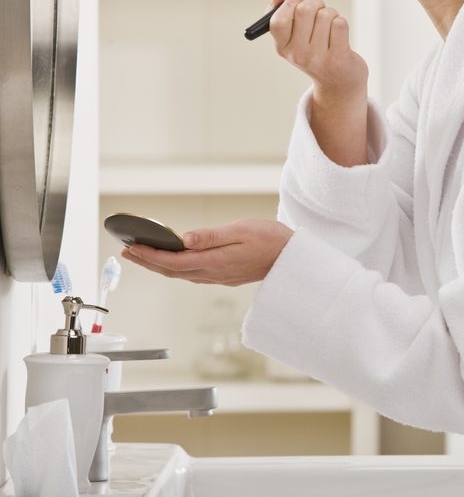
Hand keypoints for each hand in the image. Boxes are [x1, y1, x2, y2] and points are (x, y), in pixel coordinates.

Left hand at [120, 219, 293, 285]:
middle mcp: (213, 273)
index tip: (130, 247)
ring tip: (142, 256)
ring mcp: (218, 276)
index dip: (149, 256)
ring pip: (181, 274)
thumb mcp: (242, 231)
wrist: (292, 260)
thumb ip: (212, 236)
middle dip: (147, 262)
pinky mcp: (225, 275)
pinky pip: (193, 274)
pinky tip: (174, 261)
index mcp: (215, 262)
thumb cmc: (271, 241)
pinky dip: (176, 267)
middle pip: (171, 271)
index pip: (173, 262)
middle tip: (125, 252)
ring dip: (159, 266)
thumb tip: (184, 239)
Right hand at [267, 0, 368, 103]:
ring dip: (332, 14)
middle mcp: (298, 54)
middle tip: (320, 8)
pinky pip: (340, 23)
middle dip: (315, 2)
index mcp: (283, 48)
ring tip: (331, 26)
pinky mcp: (338, 57)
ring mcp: (318, 57)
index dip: (291, 2)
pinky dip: (342, 22)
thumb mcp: (294, 41)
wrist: (338, 83)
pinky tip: (340, 33)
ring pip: (325, 15)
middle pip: (304, 10)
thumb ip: (283, 18)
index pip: (278, 20)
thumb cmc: (317, 55)